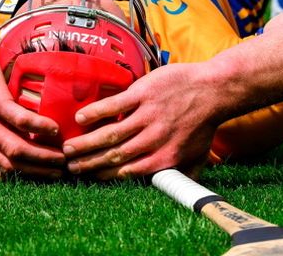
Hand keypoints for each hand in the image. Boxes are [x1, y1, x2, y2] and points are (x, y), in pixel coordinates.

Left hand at [0, 42, 65, 182]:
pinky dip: (39, 127)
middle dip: (37, 173)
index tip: (39, 182)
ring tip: (61, 155)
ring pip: (17, 148)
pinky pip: (20, 120)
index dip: (20, 182)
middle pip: (11, 166)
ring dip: (42, 155)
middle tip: (59, 172)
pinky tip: (53, 129)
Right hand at [62, 62, 223, 179]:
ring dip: (87, 142)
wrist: (213, 90)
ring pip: (111, 133)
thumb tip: (176, 193)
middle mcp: (153, 140)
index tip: (88, 177)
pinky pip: (115, 106)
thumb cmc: (204, 122)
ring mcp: (147, 116)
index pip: (128, 172)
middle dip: (89, 163)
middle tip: (70, 166)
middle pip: (114, 155)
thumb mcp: (198, 155)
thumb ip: (182, 174)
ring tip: (68, 147)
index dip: (104, 176)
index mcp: (164, 158)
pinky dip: (96, 112)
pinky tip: (81, 118)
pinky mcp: (143, 94)